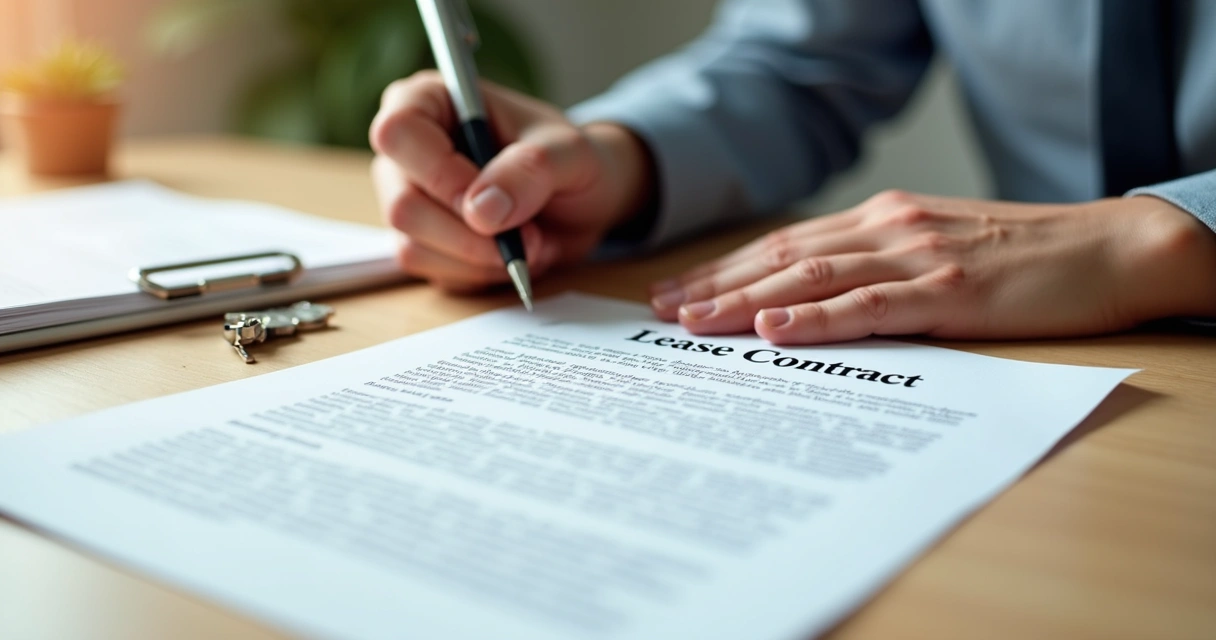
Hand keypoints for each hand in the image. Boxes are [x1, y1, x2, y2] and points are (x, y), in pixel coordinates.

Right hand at [370, 71, 653, 291]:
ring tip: (530, 242)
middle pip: (402, 205)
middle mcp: (407, 150)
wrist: (580, 201)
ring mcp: (407, 198)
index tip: (490, 204)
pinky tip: (509, 255)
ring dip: (481, 258)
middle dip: (471, 234)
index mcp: (430, 100)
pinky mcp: (419, 242)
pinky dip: (479, 273)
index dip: (440, 174)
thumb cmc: (568, 159)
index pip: (398, 133)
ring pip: (413, 246)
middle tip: (530, 235)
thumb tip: (480, 209)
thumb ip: (531, 170)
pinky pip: (432, 272)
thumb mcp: (570, 153)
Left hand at [649, 190, 1215, 343]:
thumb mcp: (939, 249)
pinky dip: (815, 318)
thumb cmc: (1025, 258)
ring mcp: (917, 257)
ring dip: (746, 301)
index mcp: (882, 219)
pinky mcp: (949, 291)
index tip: (681, 292)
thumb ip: (880, 265)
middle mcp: (888, 229)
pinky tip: (774, 330)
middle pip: (782, 257)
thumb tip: (817, 299)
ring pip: (810, 277)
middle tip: (663, 311)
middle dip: (717, 285)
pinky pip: (868, 305)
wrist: (1110, 249)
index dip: (728, 268)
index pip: (786, 244)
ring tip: (694, 322)